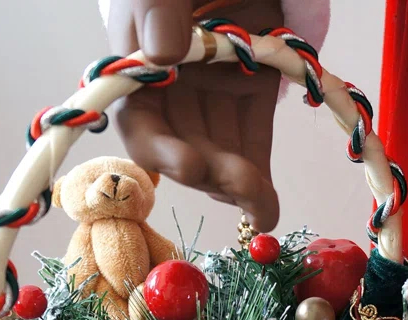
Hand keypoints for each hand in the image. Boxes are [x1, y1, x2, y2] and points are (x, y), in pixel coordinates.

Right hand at [107, 0, 283, 231]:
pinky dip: (259, 181)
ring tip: (264, 206)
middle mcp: (174, 94)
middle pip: (186, 149)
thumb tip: (161, 55)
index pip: (142, 124)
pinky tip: (266, 211)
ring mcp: (213, 101)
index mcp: (140, 69)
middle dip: (214, 174)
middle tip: (246, 187)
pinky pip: (251, 148)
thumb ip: (155, 9)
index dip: (162, 152)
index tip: (190, 166)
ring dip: (239, 186)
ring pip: (220, 157)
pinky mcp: (250, 102)